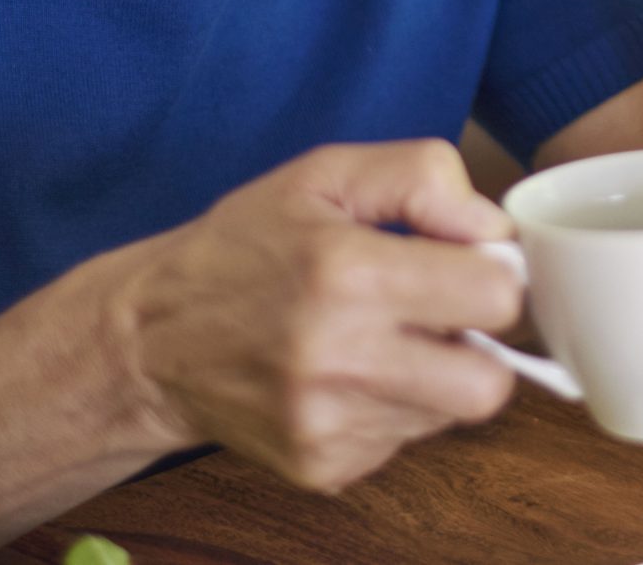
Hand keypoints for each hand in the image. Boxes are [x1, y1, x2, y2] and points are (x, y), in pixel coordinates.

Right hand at [113, 140, 522, 493]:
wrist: (147, 340)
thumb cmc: (243, 247)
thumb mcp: (325, 175)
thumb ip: (422, 178)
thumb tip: (493, 230)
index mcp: (346, 273)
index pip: (495, 297)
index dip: (493, 274)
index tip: (465, 264)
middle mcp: (338, 359)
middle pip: (489, 384)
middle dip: (481, 345)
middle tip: (441, 314)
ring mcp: (328, 424)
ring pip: (449, 415)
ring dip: (435, 376)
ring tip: (381, 339)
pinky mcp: (321, 467)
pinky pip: (403, 441)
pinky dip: (392, 407)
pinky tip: (348, 375)